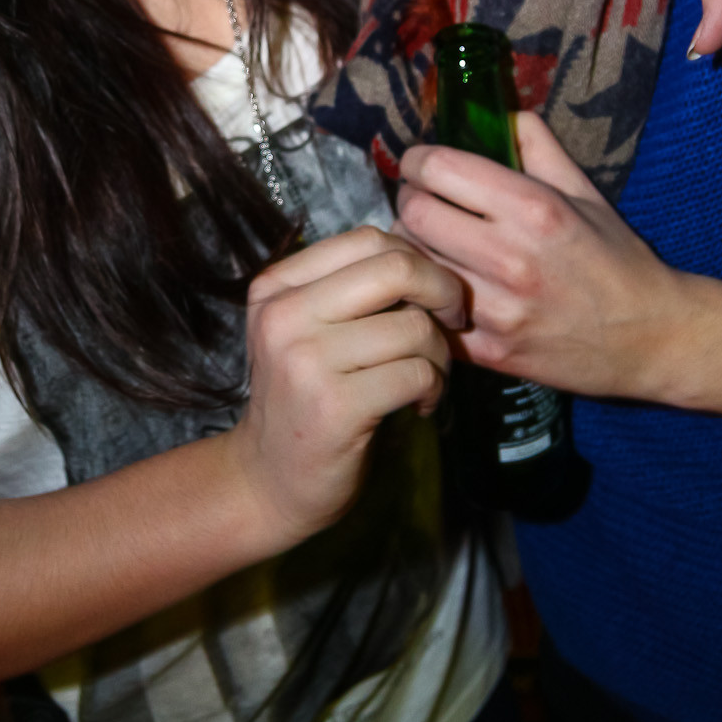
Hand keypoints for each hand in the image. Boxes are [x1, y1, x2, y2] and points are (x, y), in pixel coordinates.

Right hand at [229, 226, 463, 544]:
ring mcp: (305, 361)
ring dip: (440, 354)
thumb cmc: (302, 400)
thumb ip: (349, 291)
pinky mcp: (335, 406)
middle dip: (444, 291)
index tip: (433, 295)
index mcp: (276, 288)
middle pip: (396, 268)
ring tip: (428, 377)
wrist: (268, 481)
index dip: (418, 261)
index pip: (367, 239)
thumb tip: (429, 262)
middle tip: (454, 321)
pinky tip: (420, 405)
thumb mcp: (303, 331)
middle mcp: (284, 316)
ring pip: (415, 327)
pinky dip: (434, 388)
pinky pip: (417, 374)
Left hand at [396, 120, 721, 412]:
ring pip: (416, 267)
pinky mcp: (490, 352)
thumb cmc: (617, 260)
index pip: (439, 169)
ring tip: (429, 245)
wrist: (651, 337)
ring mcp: (498, 310)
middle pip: (415, 215)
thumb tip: (502, 112)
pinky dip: (427, 299)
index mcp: (534, 208)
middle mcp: (512, 257)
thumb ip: (539, 147)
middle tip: (420, 203)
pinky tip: (441, 290)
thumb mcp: (585, 193)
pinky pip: (430, 315)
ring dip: (414, 251)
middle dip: (409, 201)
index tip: (419, 165)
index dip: (417, 161)